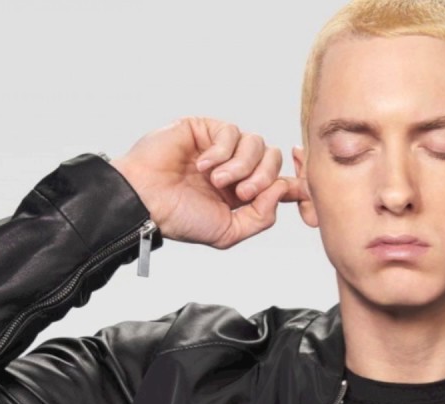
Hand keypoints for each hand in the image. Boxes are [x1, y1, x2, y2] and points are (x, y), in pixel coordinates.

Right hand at [108, 116, 300, 248]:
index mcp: (244, 192)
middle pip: (274, 160)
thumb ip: (261, 217)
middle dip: (263, 178)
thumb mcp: (228, 232)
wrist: (145, 201)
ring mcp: (222, 147)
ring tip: (217, 181)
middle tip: (241, 193)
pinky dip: (221, 151)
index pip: (281, 181)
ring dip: (241, 165)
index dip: (297, 184)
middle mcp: (237, 168)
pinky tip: (203, 165)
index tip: (300, 191)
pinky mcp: (206, 129)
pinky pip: (232, 132)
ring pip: (257, 144)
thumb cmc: (179, 218)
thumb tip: (282, 191)